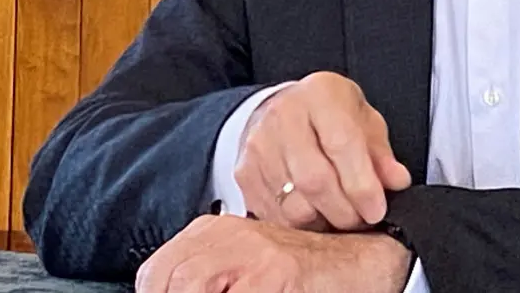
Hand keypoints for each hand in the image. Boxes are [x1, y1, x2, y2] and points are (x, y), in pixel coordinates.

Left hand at [135, 215, 412, 292]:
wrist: (363, 262)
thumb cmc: (305, 275)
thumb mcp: (246, 270)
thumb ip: (210, 280)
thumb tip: (168, 290)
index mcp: (215, 231)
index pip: (156, 273)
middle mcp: (230, 234)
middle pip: (167, 279)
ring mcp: (254, 253)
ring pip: (189, 286)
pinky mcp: (277, 274)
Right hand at [235, 72, 411, 229]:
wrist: (284, 107)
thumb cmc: (329, 114)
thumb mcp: (363, 120)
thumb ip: (381, 153)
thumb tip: (396, 182)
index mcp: (320, 95)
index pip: (342, 144)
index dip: (362, 184)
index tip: (377, 208)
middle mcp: (284, 116)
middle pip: (314, 179)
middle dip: (345, 211)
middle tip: (362, 220)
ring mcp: (259, 145)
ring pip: (292, 204)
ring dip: (323, 223)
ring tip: (341, 221)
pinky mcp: (245, 173)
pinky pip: (273, 215)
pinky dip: (299, 228)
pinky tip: (316, 220)